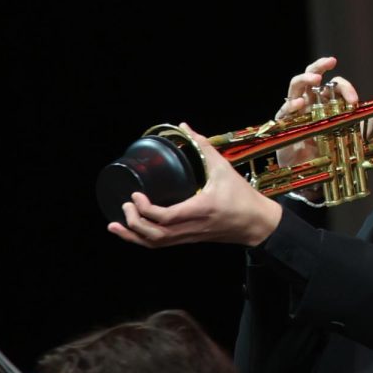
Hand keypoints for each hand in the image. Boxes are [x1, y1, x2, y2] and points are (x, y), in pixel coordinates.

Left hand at [108, 124, 282, 247]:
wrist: (256, 223)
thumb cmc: (242, 197)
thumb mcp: (224, 169)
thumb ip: (204, 147)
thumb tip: (185, 127)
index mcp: (200, 209)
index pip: (166, 217)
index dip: (146, 209)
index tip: (136, 195)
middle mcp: (192, 227)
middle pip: (155, 235)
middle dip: (134, 223)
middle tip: (126, 205)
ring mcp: (189, 236)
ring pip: (155, 244)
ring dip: (133, 236)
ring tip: (116, 225)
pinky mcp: (189, 239)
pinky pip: (162, 244)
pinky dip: (143, 241)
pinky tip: (132, 233)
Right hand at [273, 57, 361, 168]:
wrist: (317, 174)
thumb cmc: (335, 152)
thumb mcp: (358, 137)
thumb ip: (370, 120)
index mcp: (328, 102)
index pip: (335, 85)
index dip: (345, 88)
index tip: (354, 101)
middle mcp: (311, 102)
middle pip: (312, 76)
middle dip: (320, 66)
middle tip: (330, 62)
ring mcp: (296, 111)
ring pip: (296, 87)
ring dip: (305, 79)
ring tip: (316, 78)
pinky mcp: (285, 125)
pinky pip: (285, 111)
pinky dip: (291, 105)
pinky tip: (300, 104)